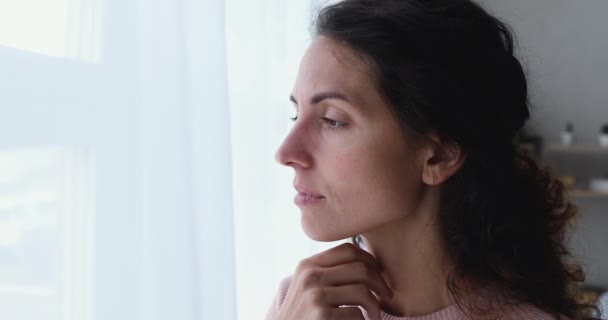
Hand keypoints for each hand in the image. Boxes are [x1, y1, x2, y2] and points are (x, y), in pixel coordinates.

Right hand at [275, 243, 392, 319]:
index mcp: (307, 265)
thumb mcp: (307, 287)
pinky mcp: (321, 316)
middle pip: (360, 268)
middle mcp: (310, 276)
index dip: (370, 260)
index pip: (347, 250)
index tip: (379, 274)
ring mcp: (314, 296)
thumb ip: (328, 272)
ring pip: (362, 291)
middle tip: (386, 296)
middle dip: (380, 283)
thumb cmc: (302, 316)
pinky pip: (357, 315)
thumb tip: (369, 263)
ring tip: (374, 316)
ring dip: (375, 306)